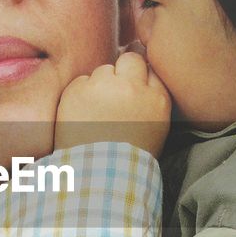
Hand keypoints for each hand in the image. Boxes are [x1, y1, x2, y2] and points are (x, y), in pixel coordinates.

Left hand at [54, 52, 170, 155]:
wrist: (97, 177)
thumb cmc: (129, 158)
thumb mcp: (156, 128)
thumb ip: (152, 98)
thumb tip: (142, 74)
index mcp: (157, 99)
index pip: (151, 69)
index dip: (141, 77)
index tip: (134, 86)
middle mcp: (133, 87)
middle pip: (130, 59)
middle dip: (124, 70)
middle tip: (116, 92)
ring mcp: (104, 86)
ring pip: (104, 70)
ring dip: (101, 84)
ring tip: (97, 113)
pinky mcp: (78, 90)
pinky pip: (82, 81)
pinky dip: (81, 94)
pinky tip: (83, 116)